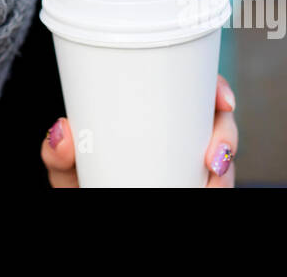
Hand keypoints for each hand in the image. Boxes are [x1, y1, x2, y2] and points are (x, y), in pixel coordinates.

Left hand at [40, 74, 237, 186]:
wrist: (91, 198)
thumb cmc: (82, 181)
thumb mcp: (68, 168)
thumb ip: (58, 154)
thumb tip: (62, 131)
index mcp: (153, 117)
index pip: (194, 90)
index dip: (217, 89)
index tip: (223, 100)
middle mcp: (179, 139)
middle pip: (219, 124)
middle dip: (227, 136)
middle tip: (214, 155)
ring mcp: (188, 168)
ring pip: (225, 162)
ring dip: (227, 172)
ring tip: (211, 180)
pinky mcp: (194, 188)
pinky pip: (219, 187)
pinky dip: (220, 188)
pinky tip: (210, 189)